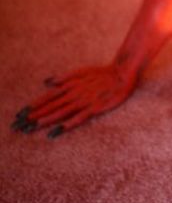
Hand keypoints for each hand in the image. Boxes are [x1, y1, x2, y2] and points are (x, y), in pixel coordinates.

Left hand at [11, 64, 136, 137]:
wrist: (121, 73)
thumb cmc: (102, 73)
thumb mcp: (80, 71)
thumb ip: (63, 78)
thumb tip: (46, 82)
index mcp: (70, 86)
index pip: (47, 97)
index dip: (33, 105)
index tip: (20, 114)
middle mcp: (73, 94)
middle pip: (50, 106)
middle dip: (34, 115)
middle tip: (19, 125)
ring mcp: (83, 101)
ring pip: (61, 112)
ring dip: (46, 120)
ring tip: (32, 128)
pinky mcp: (94, 108)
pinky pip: (78, 118)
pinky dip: (67, 124)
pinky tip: (57, 131)